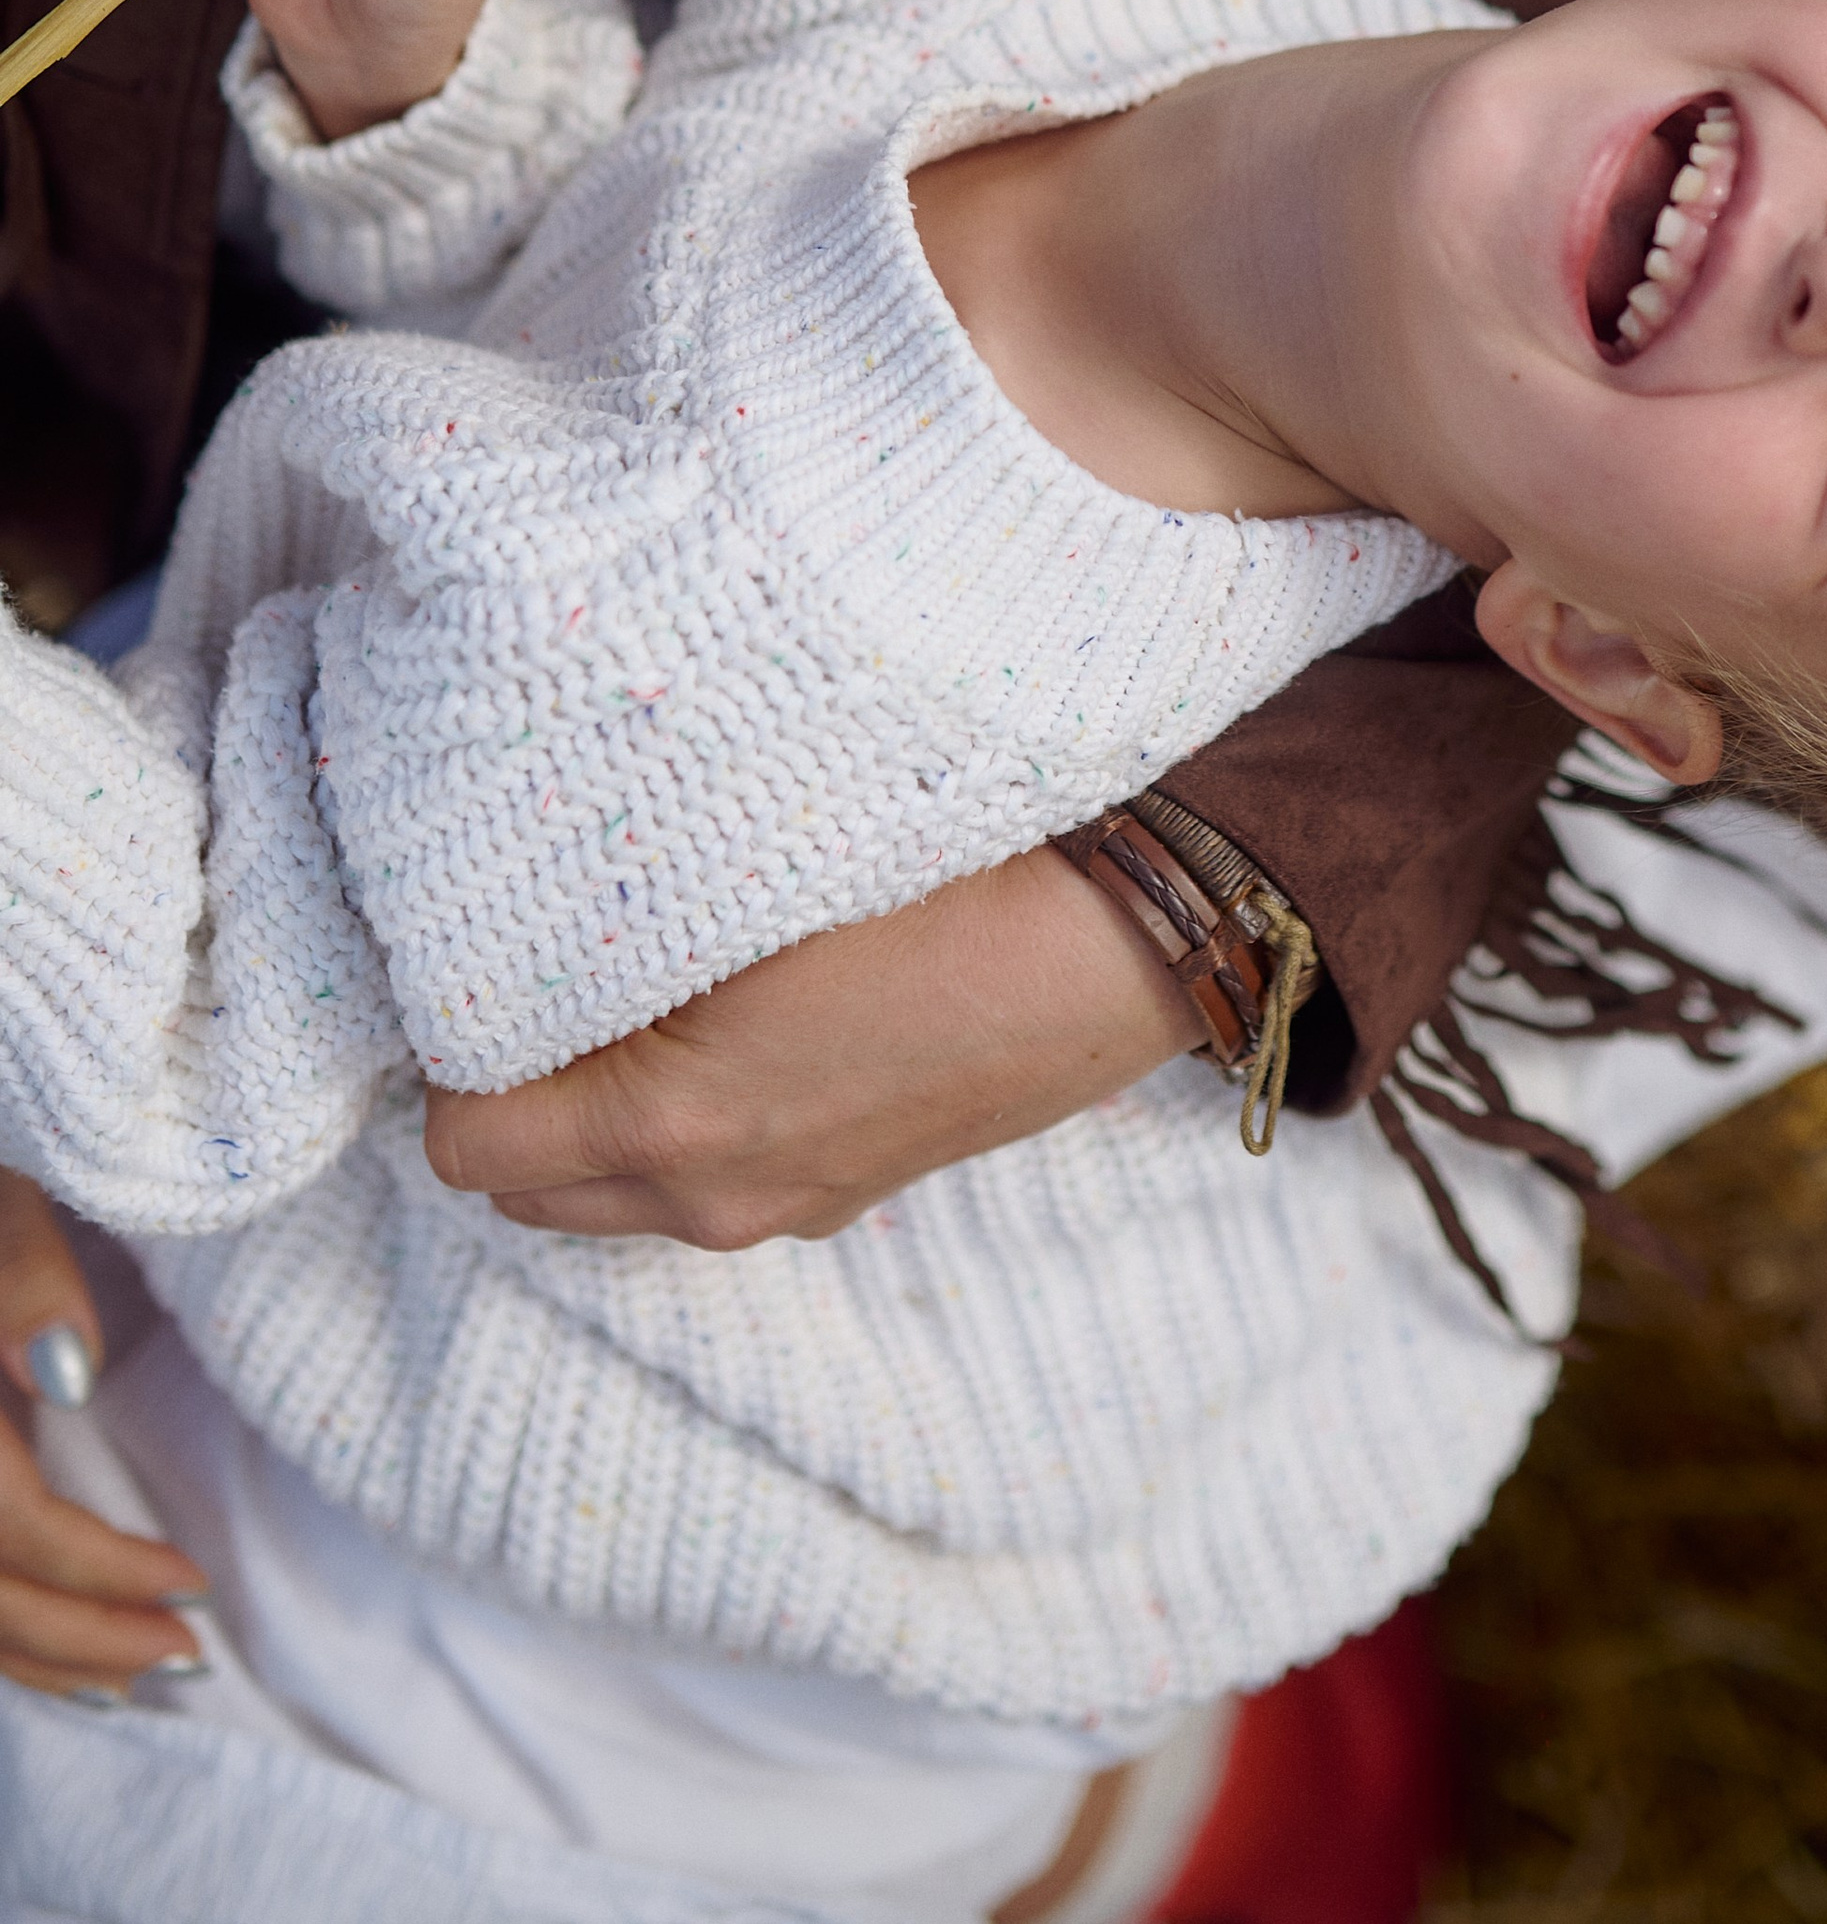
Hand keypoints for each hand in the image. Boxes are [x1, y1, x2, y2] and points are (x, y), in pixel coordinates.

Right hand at [0, 1176, 206, 1700]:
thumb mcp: (9, 1199)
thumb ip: (25, 1282)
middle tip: (188, 1658)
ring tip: (143, 1678)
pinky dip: (5, 1644)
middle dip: (80, 1639)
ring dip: (45, 1659)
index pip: (5, 1522)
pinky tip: (69, 1665)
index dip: (95, 1568)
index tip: (194, 1583)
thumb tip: (67, 1376)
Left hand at [424, 850, 1205, 1246]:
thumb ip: (613, 923)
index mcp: (667, 1125)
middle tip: (536, 974)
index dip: (450, 1049)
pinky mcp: (849, 1196)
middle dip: (508, 1094)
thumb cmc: (935, 885)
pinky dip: (685, 1128)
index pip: (461, 1141)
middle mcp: (711, 1197)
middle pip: (524, 1189)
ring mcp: (785, 1210)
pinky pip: (708, 1184)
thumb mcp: (746, 881)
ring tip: (634, 993)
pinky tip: (737, 1023)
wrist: (1113, 941)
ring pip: (614, 1193)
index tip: (472, 961)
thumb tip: (515, 915)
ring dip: (596, 1116)